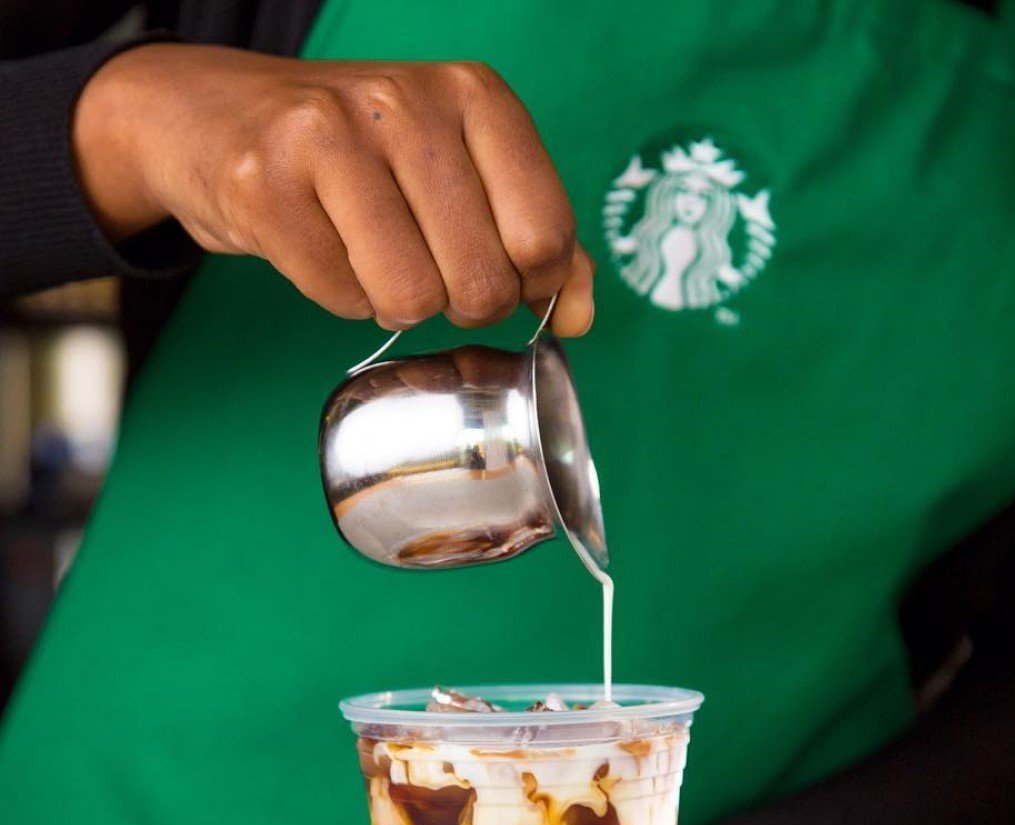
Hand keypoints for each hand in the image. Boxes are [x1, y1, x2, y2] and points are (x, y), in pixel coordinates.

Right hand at [73, 45, 592, 334]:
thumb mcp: (464, 177)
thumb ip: (539, 242)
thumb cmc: (363, 160)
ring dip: (393, 302)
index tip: (496, 268)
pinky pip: (340, 298)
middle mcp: (409, 103)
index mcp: (475, 97)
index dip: (528, 284)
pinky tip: (321, 245)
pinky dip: (337, 295)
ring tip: (369, 252)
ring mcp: (331, 135)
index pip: (546, 237)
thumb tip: (581, 317)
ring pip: (411, 299)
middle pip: (482, 283)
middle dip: (457, 302)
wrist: (214, 118)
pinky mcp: (266, 182)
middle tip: (423, 264)